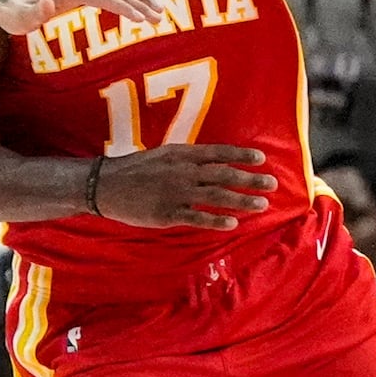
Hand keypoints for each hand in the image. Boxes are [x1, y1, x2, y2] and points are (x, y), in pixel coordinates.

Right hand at [93, 143, 275, 229]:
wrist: (104, 185)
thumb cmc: (132, 169)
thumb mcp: (160, 155)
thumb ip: (185, 160)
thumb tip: (212, 163)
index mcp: (179, 154)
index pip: (217, 153)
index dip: (240, 155)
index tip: (260, 157)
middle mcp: (182, 172)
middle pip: (223, 175)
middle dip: (250, 179)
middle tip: (271, 183)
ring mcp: (176, 193)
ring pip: (216, 197)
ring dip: (242, 200)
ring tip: (261, 204)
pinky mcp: (168, 213)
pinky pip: (198, 217)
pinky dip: (217, 220)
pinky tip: (233, 223)